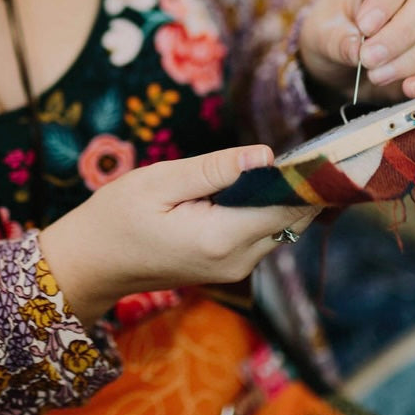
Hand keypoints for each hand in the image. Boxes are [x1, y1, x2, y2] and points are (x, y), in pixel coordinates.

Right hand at [38, 145, 317, 328]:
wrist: (92, 263)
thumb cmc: (116, 216)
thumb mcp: (159, 181)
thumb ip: (214, 169)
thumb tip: (266, 155)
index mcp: (221, 237)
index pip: (288, 207)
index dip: (308, 177)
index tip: (321, 146)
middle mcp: (237, 260)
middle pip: (291, 219)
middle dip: (301, 185)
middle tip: (307, 145)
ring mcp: (234, 269)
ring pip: (280, 227)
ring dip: (283, 196)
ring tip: (281, 159)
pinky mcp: (228, 266)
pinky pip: (261, 233)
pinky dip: (265, 208)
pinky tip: (255, 183)